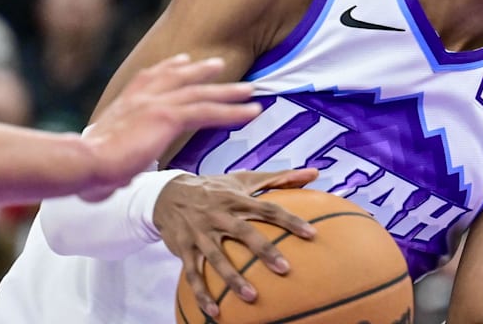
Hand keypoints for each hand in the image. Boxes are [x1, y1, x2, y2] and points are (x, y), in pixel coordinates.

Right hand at [78, 54, 261, 200]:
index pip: (151, 77)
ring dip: (229, 92)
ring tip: (250, 90)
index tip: (183, 60)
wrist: (82, 162)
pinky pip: (209, 112)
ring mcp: (156, 103)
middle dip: (202, 71)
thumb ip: (118, 157)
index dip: (169, 68)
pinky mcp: (168, 117)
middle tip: (220, 65)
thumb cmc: (87, 168)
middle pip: (180, 78)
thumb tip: (116, 179)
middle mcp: (141, 97)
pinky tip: (252, 112)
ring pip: (201, 94)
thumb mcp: (105, 154)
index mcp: (125, 102)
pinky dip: (233, 111)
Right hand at [153, 168, 320, 317]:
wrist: (167, 194)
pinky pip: (192, 273)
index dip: (290, 220)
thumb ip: (281, 178)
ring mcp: (199, 233)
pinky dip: (202, 293)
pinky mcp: (183, 248)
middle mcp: (218, 215)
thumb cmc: (215, 188)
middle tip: (285, 269)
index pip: (267, 208)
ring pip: (217, 257)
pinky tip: (215, 312)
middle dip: (264, 251)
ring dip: (233, 278)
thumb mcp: (244, 180)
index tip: (312, 234)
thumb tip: (316, 173)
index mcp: (236, 198)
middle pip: (244, 233)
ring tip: (252, 297)